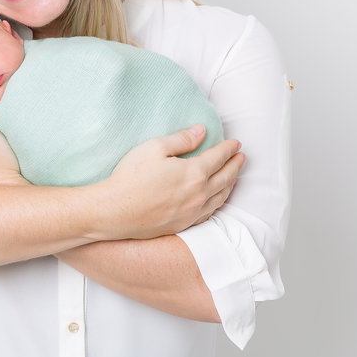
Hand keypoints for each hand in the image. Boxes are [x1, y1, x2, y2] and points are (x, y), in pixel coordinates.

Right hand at [86, 125, 244, 241]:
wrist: (114, 212)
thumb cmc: (131, 177)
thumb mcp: (154, 148)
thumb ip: (181, 139)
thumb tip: (201, 131)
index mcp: (194, 173)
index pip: (218, 157)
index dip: (228, 149)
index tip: (236, 144)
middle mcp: (199, 195)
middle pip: (225, 178)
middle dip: (235, 166)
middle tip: (242, 158)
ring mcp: (192, 213)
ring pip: (220, 198)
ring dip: (230, 185)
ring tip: (234, 177)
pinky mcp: (183, 225)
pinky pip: (209, 214)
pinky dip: (218, 203)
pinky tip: (216, 200)